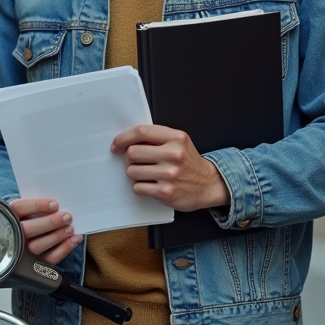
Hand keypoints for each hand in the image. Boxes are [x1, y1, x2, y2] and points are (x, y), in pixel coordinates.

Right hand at [9, 198, 81, 263]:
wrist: (26, 235)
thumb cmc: (32, 217)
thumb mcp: (30, 209)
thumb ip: (39, 206)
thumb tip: (59, 206)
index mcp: (10, 214)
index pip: (19, 208)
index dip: (37, 206)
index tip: (55, 205)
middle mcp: (13, 233)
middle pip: (28, 229)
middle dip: (50, 223)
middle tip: (67, 217)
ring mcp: (22, 250)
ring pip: (37, 246)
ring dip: (57, 236)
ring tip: (70, 228)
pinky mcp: (35, 262)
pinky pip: (49, 258)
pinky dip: (65, 248)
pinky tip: (74, 239)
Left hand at [111, 125, 231, 211]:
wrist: (208, 184)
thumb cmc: (188, 163)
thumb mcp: (178, 142)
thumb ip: (157, 137)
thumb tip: (126, 139)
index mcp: (176, 138)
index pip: (141, 132)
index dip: (123, 138)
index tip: (116, 145)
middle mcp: (174, 154)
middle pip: (132, 152)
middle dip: (131, 159)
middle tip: (140, 163)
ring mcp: (170, 174)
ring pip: (132, 171)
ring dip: (135, 174)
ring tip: (148, 175)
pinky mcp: (166, 192)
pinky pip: (138, 188)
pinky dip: (141, 187)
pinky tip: (152, 185)